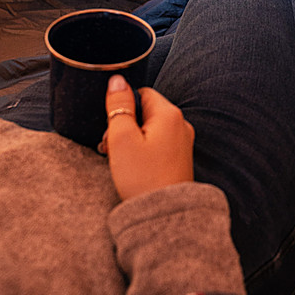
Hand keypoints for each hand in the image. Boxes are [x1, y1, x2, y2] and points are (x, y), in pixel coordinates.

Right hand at [102, 74, 194, 200]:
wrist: (165, 215)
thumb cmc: (143, 178)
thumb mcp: (122, 139)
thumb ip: (119, 106)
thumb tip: (118, 79)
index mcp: (169, 114)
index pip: (142, 93)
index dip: (122, 108)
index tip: (111, 128)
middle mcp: (181, 124)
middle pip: (146, 112)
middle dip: (125, 126)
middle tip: (111, 147)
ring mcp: (183, 142)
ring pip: (151, 129)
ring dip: (132, 140)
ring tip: (120, 160)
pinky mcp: (180, 159)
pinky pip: (158, 144)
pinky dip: (143, 151)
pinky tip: (133, 167)